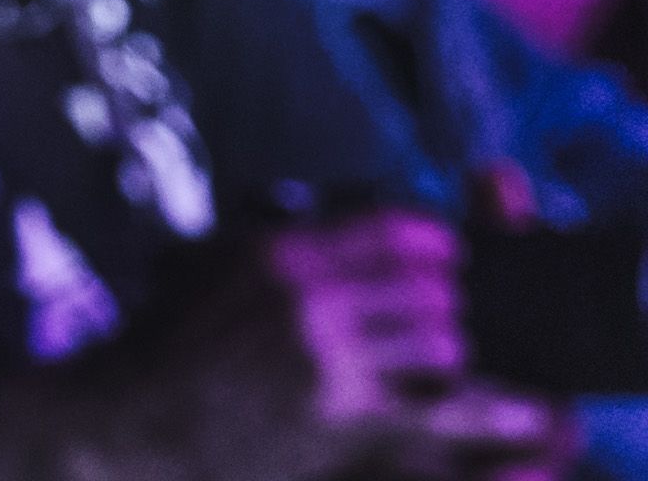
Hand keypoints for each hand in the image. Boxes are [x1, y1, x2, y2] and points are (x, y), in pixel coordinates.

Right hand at [115, 213, 571, 479]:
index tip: (449, 257)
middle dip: (453, 306)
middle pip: (430, 286)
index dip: (437, 244)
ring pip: (442, 343)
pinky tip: (519, 418)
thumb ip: (286, 246)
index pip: (394, 227)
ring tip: (454, 367)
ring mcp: (325, 354)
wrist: (129, 420)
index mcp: (281, 249)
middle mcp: (309, 293)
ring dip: (456, 356)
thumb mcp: (215, 264)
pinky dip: (487, 413)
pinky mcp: (340, 414)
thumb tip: (355, 228)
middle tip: (453, 321)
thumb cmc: (169, 347)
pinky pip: (438, 409)